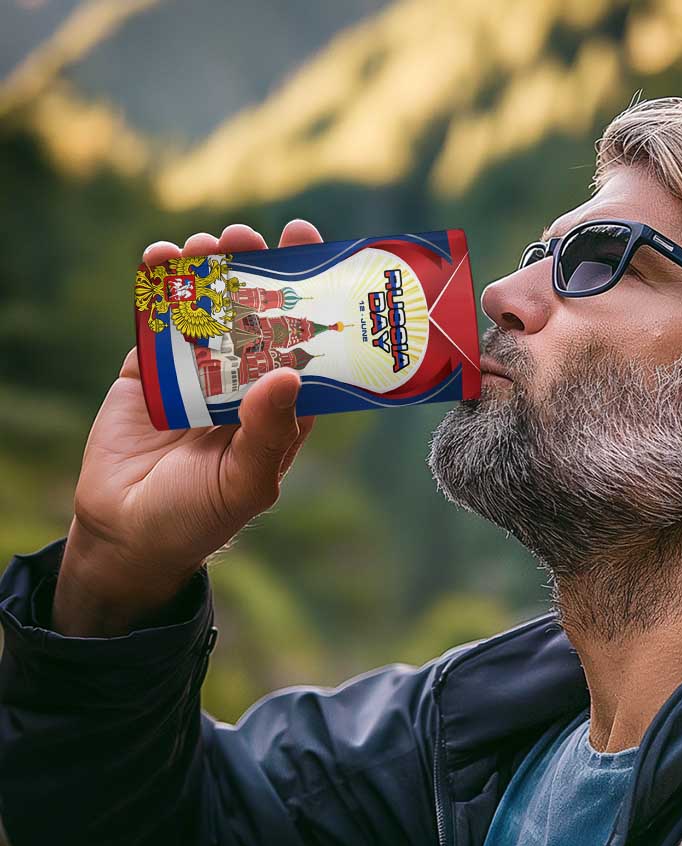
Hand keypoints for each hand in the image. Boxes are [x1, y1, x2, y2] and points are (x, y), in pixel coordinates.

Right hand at [52, 220, 322, 634]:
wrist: (127, 533)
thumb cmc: (200, 516)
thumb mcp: (246, 482)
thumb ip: (268, 433)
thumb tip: (287, 374)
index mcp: (281, 407)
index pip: (305, 344)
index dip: (311, 299)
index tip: (314, 252)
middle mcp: (244, 382)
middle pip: (257, 314)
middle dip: (257, 271)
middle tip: (253, 236)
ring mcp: (196, 372)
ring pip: (209, 309)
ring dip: (210, 271)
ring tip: (208, 243)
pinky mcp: (149, 369)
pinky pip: (157, 321)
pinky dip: (158, 287)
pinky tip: (161, 258)